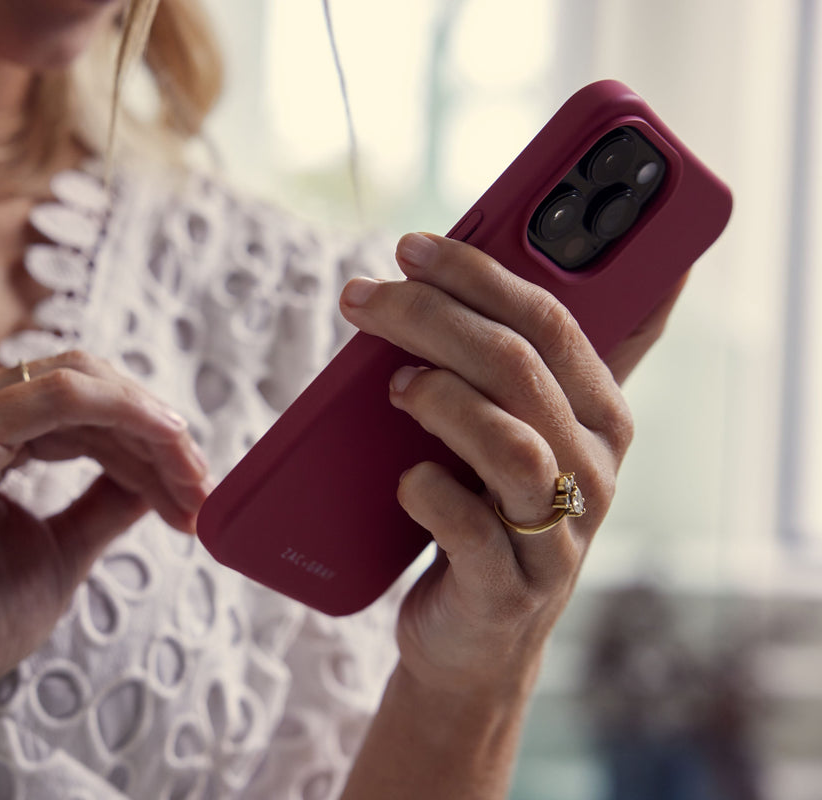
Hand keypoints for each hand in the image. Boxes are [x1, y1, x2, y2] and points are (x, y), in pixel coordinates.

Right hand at [0, 351, 209, 720]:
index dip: (144, 442)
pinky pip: (66, 396)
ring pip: (84, 384)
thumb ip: (103, 504)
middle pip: (87, 387)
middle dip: (157, 435)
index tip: (194, 491)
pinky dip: (128, 414)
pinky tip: (169, 448)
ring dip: (153, 430)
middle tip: (203, 489)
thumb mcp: (57, 551)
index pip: (77, 406)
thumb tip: (160, 473)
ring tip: (194, 487)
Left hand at [338, 233, 656, 696]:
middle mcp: (592, 468)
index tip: (413, 246)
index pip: (552, 317)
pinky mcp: (511, 587)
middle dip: (431, 317)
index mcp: (600, 413)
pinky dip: (428, 492)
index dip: (482, 273)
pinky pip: (471, 527)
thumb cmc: (484, 513)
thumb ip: (502, 366)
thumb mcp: (505, 432)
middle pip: (519, 365)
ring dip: (440, 400)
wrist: (472, 637)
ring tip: (392, 386)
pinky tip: (403, 479)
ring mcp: (558, 533)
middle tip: (362, 300)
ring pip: (510, 443)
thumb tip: (440, 275)